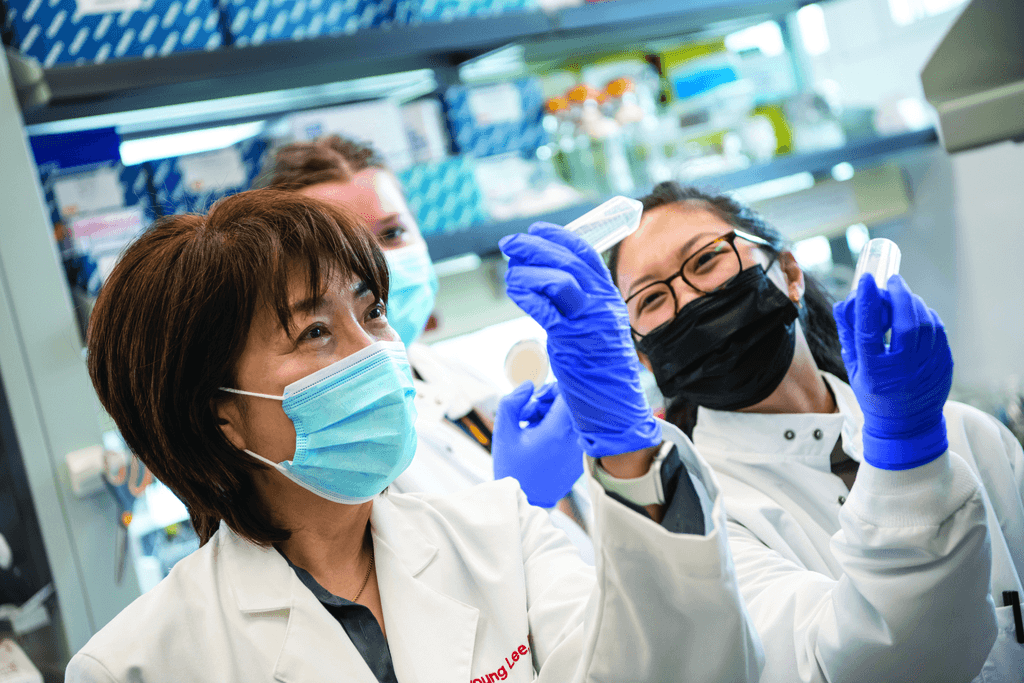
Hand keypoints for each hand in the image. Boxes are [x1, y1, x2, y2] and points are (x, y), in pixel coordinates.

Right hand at [492, 382, 583, 507]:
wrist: (524, 501)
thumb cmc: (512, 467)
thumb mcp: (504, 432)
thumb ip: (512, 402)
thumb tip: (529, 385)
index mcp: (557, 431)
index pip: (568, 394)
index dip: (552, 390)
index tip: (536, 400)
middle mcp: (575, 439)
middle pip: (572, 404)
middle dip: (551, 403)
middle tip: (529, 414)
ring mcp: (581, 450)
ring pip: (574, 418)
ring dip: (554, 417)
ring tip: (532, 429)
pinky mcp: (581, 458)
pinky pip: (576, 433)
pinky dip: (561, 431)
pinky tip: (543, 441)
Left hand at [499, 223, 660, 456]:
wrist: (614, 406)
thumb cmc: (599, 368)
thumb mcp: (594, 326)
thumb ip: (576, 302)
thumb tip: (545, 277)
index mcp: (608, 296)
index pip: (585, 253)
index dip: (558, 236)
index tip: (535, 229)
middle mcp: (602, 304)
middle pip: (567, 261)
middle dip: (534, 247)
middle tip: (510, 244)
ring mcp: (590, 322)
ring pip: (558, 279)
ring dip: (527, 273)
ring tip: (512, 277)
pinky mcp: (574, 342)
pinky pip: (547, 310)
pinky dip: (528, 297)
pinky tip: (517, 295)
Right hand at [833, 274, 952, 469]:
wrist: (906, 425)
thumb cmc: (874, 394)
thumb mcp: (855, 368)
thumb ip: (849, 335)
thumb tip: (844, 303)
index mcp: (875, 372)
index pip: (870, 329)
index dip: (868, 301)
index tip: (866, 280)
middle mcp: (903, 369)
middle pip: (905, 322)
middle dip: (899, 295)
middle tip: (892, 281)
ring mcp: (927, 368)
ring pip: (926, 323)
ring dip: (914, 303)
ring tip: (903, 296)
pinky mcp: (944, 365)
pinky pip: (938, 332)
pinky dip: (927, 316)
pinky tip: (918, 313)